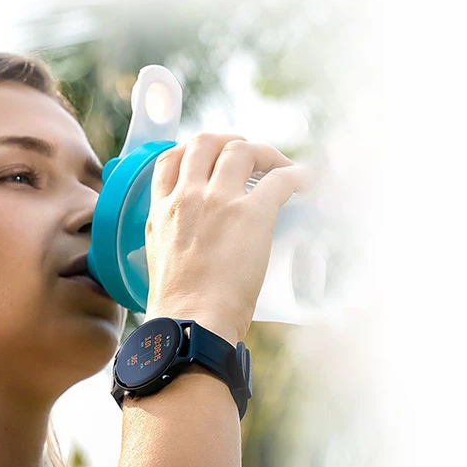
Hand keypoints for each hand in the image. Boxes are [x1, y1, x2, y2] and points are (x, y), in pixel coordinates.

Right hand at [143, 133, 313, 339]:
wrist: (191, 325)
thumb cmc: (179, 313)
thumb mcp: (160, 267)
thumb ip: (173, 246)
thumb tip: (194, 254)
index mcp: (161, 213)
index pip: (168, 160)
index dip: (190, 151)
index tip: (207, 158)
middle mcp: (187, 198)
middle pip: (205, 142)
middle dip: (228, 141)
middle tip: (247, 155)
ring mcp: (218, 202)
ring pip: (242, 150)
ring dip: (265, 153)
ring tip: (279, 167)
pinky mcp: (252, 214)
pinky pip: (280, 179)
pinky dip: (297, 174)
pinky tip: (306, 181)